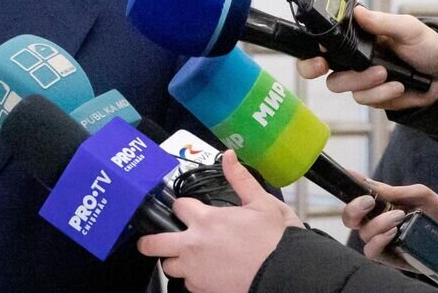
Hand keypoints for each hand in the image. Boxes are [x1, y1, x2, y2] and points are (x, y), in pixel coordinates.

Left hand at [137, 151, 302, 291]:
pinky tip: (206, 273)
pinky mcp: (203, 289)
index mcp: (206, 220)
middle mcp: (194, 245)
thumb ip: (240, 179)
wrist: (288, 274)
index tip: (189, 211)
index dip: (183, 207)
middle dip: (149, 241)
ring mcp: (196, 270)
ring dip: (175, 261)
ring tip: (186, 259)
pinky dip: (193, 279)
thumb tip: (229, 156)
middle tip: (151, 241)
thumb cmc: (278, 242)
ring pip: (169, 267)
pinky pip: (188, 285)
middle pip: (153, 244)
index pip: (177, 206)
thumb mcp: (262, 203)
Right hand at [297, 7, 437, 109]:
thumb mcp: (408, 28)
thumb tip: (359, 12)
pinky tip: (397, 86)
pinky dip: (380, 94)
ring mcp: (359, 78)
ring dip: (362, 81)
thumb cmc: (427, 46)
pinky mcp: (371, 96)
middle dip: (313, 67)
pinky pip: (364, 99)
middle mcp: (351, 58)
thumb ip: (383, 21)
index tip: (317, 49)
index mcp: (355, 37)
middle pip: (318, 66)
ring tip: (384, 74)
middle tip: (322, 66)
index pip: (323, 40)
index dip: (312, 47)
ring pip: (340, 84)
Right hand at [343, 178, 437, 275]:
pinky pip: (370, 251)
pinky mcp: (389, 257)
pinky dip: (377, 240)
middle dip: (354, 208)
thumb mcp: (422, 195)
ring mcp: (382, 240)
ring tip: (399, 218)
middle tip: (369, 202)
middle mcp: (377, 221)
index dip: (348, 184)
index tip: (349, 175)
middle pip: (349, 217)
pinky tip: (392, 234)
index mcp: (382, 204)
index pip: (357, 194)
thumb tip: (369, 184)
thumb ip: (396, 191)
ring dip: (377, 223)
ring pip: (362, 232)